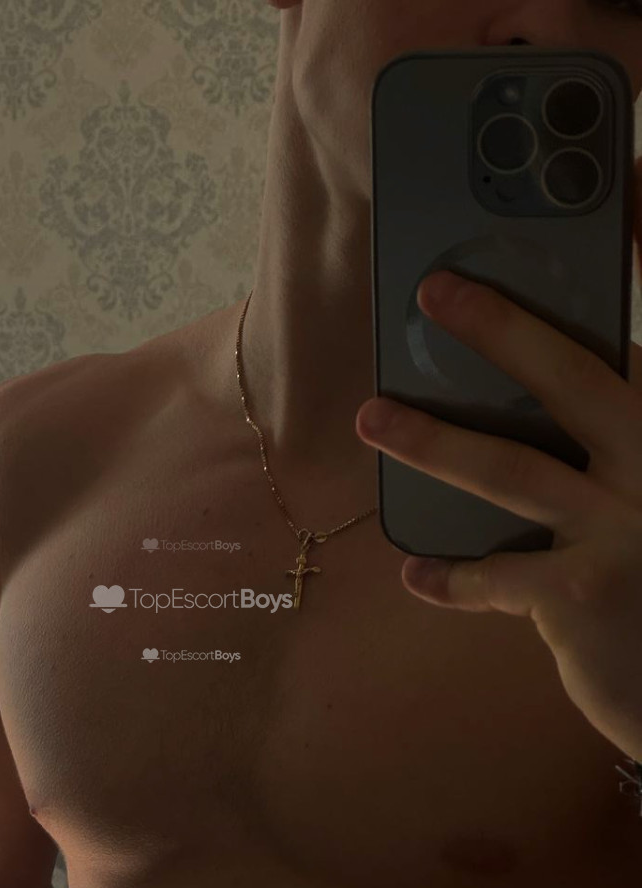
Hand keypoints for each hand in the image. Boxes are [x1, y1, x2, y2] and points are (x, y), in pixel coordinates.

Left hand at [355, 157, 641, 767]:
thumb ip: (608, 448)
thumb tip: (522, 414)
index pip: (630, 349)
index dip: (622, 264)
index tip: (608, 192)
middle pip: (573, 380)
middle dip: (500, 330)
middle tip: (434, 290)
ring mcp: (624, 529)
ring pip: (512, 470)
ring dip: (433, 441)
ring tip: (373, 417)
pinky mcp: (584, 595)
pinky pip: (496, 577)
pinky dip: (452, 578)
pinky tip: (416, 573)